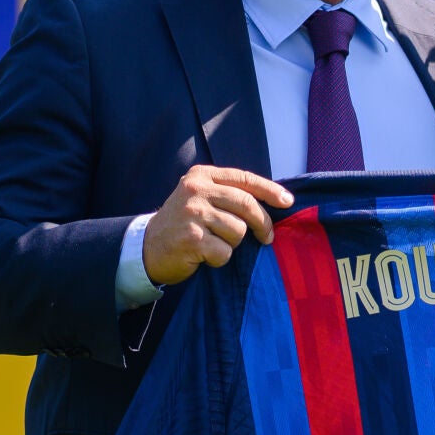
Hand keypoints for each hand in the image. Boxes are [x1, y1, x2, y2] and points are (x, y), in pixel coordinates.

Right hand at [142, 166, 293, 284]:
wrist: (147, 247)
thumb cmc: (184, 223)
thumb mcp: (201, 197)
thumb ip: (229, 194)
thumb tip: (275, 200)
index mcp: (202, 176)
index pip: (244, 179)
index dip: (270, 190)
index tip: (288, 201)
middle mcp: (196, 190)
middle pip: (246, 204)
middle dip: (262, 223)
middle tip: (267, 237)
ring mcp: (193, 214)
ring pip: (238, 231)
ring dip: (232, 243)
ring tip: (213, 243)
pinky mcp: (192, 239)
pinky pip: (225, 252)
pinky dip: (219, 258)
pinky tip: (204, 255)